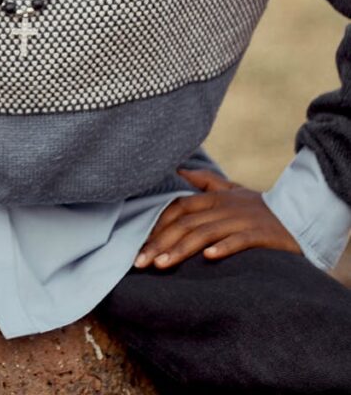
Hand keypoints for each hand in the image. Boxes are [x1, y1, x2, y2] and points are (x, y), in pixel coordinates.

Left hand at [133, 167, 302, 269]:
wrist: (298, 215)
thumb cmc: (258, 206)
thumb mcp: (231, 189)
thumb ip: (205, 181)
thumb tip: (179, 170)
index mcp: (214, 197)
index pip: (178, 209)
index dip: (157, 225)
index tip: (139, 244)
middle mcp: (224, 207)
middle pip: (185, 224)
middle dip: (160, 243)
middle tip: (139, 262)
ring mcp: (241, 220)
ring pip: (205, 234)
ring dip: (181, 250)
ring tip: (161, 265)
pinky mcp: (260, 235)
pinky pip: (239, 241)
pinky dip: (223, 248)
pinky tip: (208, 258)